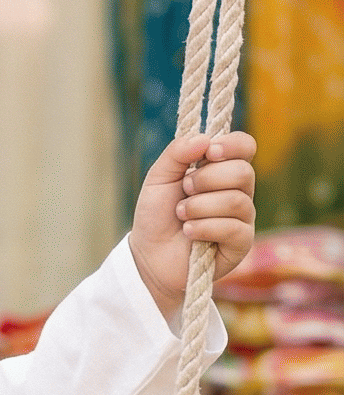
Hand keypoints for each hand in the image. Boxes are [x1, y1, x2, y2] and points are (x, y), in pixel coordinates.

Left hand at [129, 126, 255, 319]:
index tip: (209, 152)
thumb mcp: (159, 177)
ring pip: (236, 201)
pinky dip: (204, 227)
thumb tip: (204, 139)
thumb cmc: (156, 215)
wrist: (149, 255)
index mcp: (222, 168)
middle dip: (206, 179)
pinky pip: (233, 228)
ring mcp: (242, 217)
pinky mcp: (241, 243)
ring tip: (181, 215)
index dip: (232, 145)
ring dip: (200, 206)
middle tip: (184, 190)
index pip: (245, 146)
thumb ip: (177, 153)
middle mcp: (238, 190)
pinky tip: (188, 232)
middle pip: (243, 172)